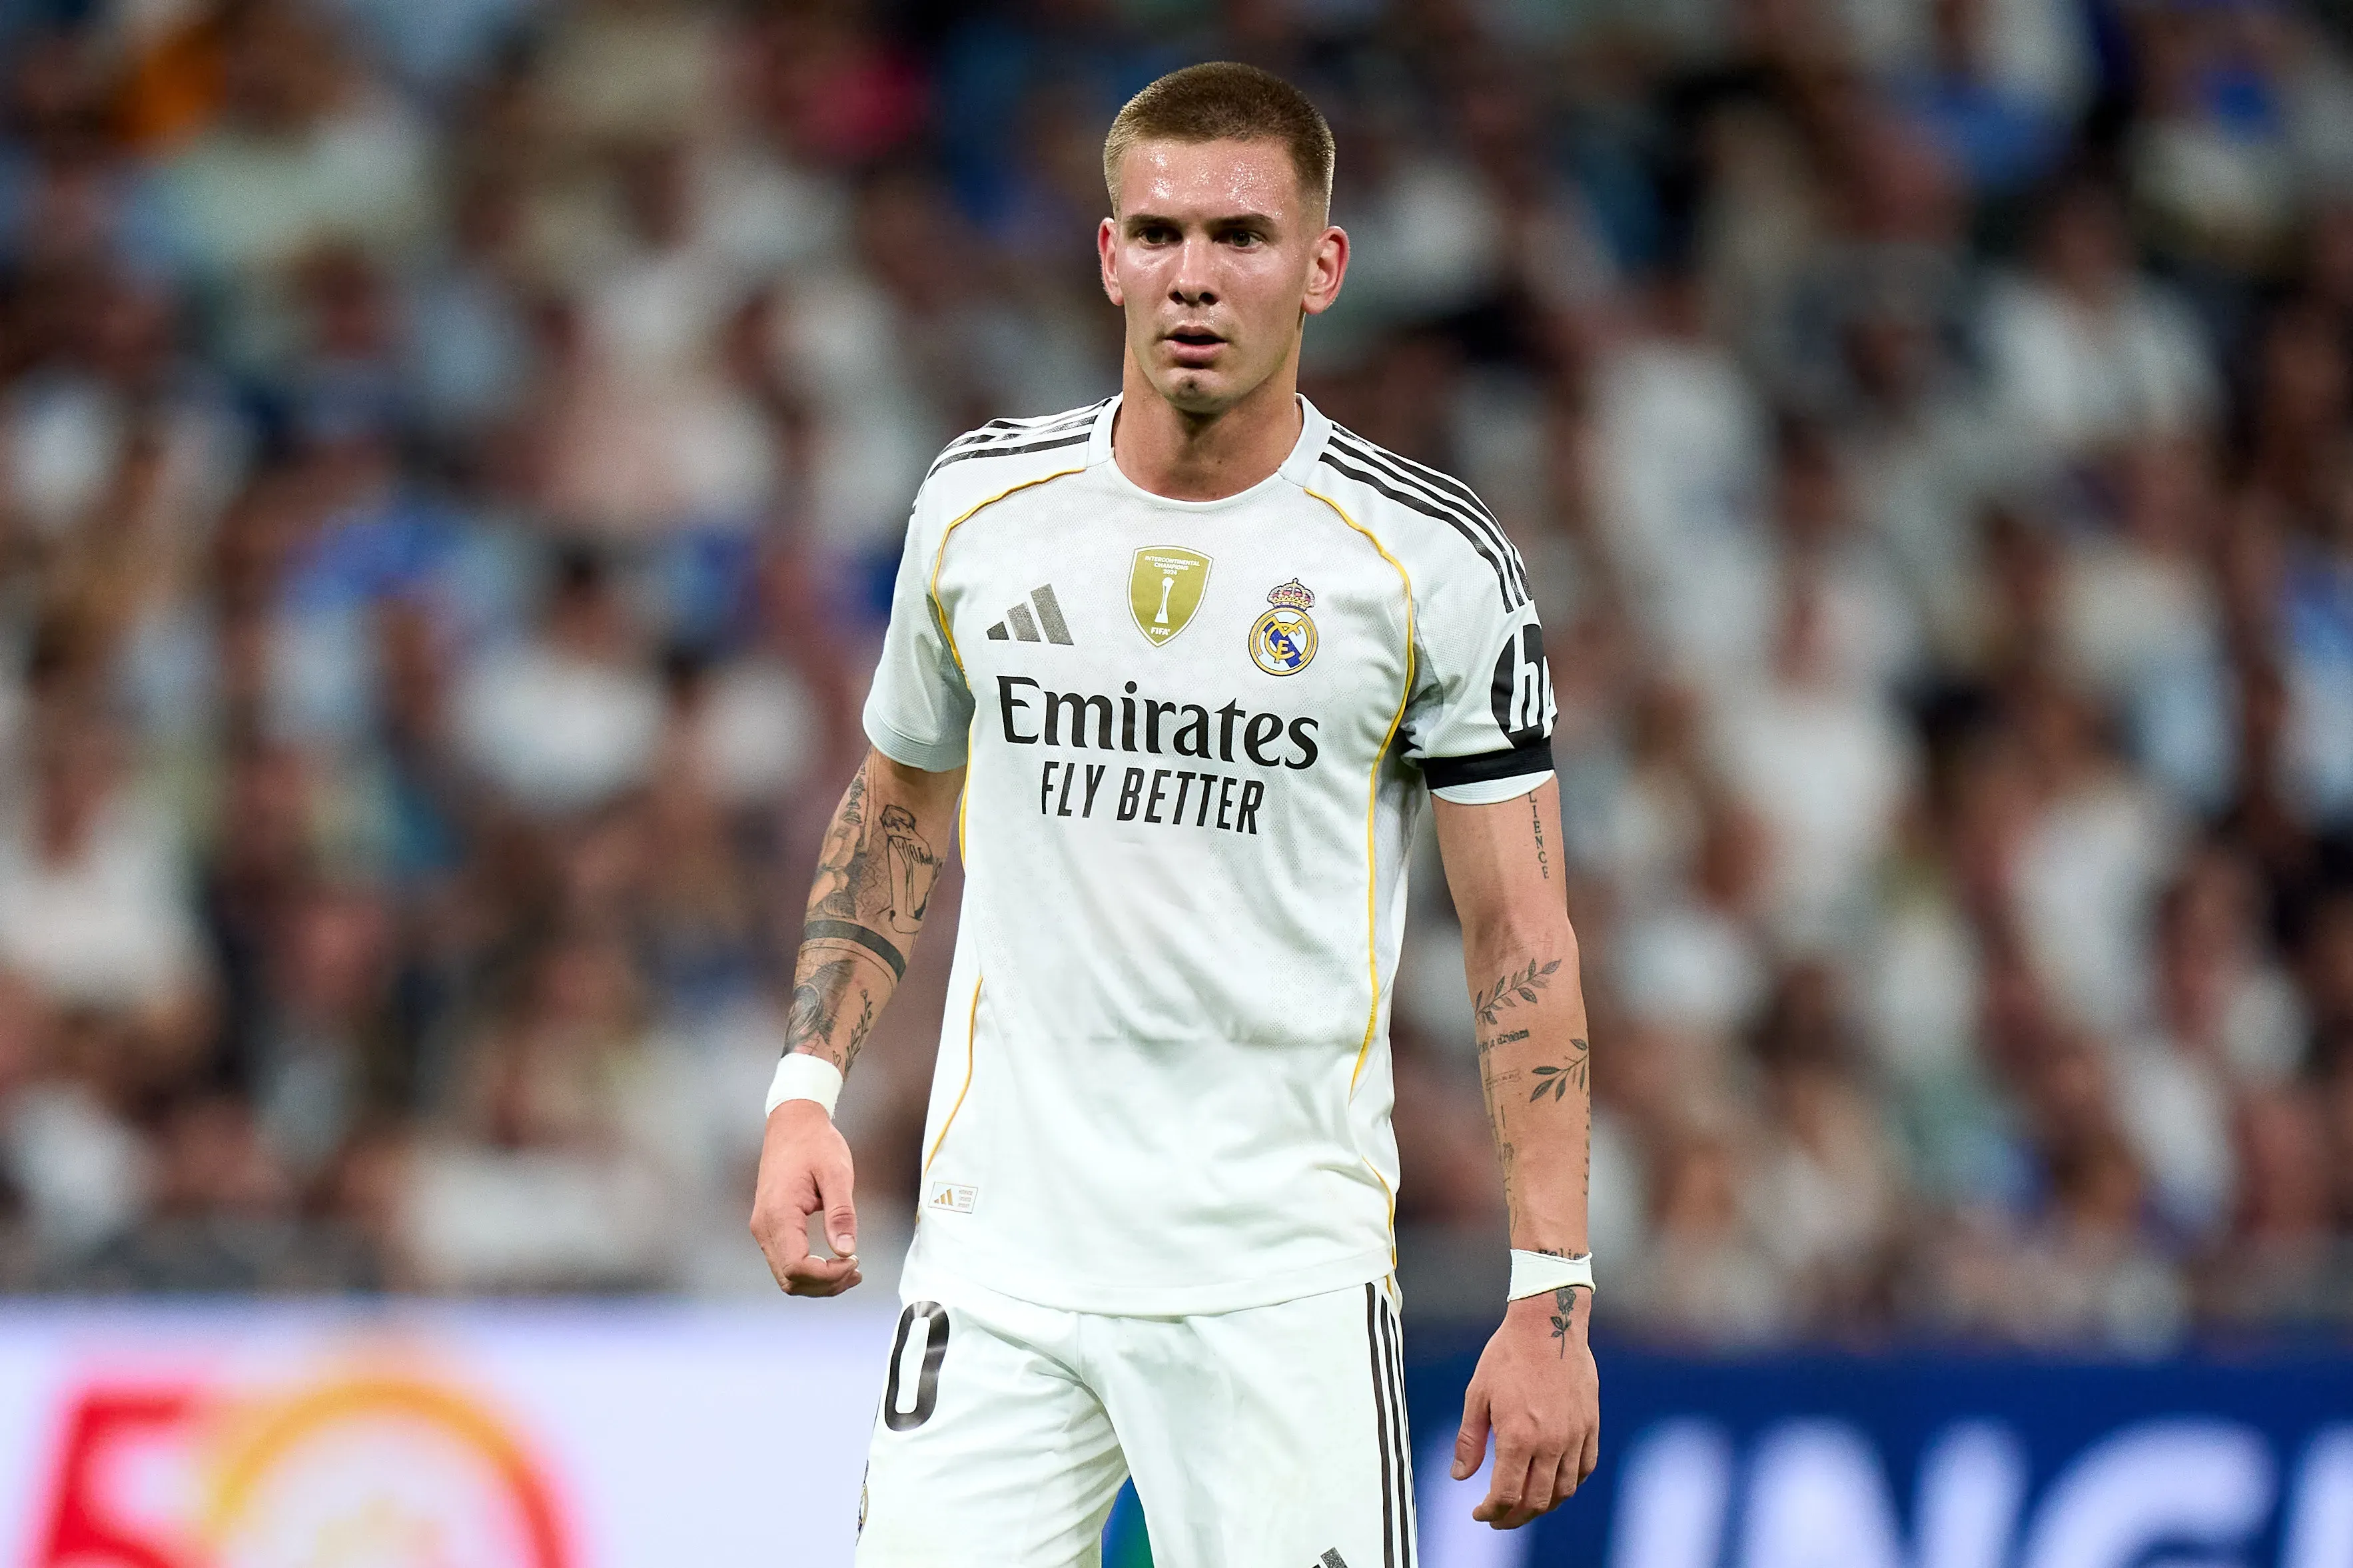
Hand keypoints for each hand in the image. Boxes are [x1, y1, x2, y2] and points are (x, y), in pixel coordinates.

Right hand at [749, 1099, 862, 1295]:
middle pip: (790, 1279)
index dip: (827, 1276)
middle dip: (825, 1284)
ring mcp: (764, 1229)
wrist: (792, 1124)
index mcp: (778, 1214)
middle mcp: (764, 1227)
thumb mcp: (836, 1173)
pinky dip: (810, 1271)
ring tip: (852, 1270)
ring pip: (787, 1276)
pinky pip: (786, 1262)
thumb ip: (841, 1213)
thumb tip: (847, 1251)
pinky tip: (836, 1263)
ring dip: (819, 1282)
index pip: (797, 1268)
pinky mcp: (770, 1227)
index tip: (855, 1262)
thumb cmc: (815, 1143)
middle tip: (857, 1270)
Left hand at [1451, 1291, 1599, 1528]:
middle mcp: (1550, 1443)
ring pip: (1564, 1490)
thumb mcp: (1477, 1394)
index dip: (1491, 1512)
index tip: (1480, 1514)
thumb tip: (1460, 1477)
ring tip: (1525, 1506)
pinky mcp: (1591, 1425)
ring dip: (1543, 1506)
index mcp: (1517, 1437)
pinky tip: (1554, 1484)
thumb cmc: (1507, 1355)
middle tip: (1499, 1519)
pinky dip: (1570, 1484)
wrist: (1549, 1322)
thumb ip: (1469, 1440)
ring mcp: (1574, 1435)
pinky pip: (1585, 1468)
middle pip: (1536, 1501)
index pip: (1506, 1495)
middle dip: (1514, 1517)